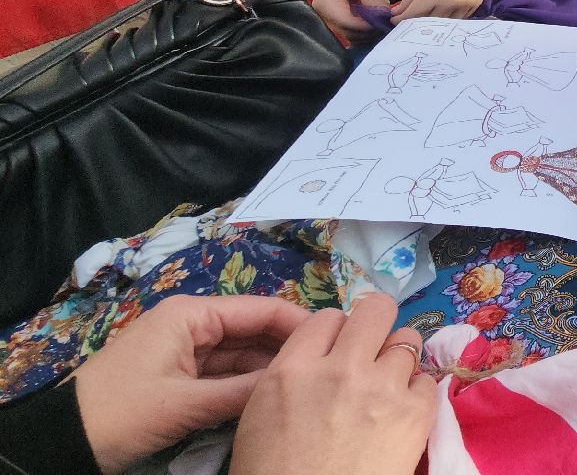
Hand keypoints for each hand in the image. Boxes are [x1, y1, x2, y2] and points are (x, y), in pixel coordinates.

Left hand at [71, 295, 309, 474]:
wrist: (64, 441)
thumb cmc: (121, 411)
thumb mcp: (186, 404)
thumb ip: (245, 391)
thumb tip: (298, 381)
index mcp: (193, 314)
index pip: (262, 309)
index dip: (302, 325)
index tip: (338, 344)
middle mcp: (193, 324)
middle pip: (255, 332)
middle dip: (287, 351)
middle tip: (328, 372)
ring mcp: (186, 351)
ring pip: (242, 357)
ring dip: (267, 372)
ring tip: (308, 387)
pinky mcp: (181, 376)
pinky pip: (225, 376)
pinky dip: (245, 387)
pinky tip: (272, 400)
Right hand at [229, 295, 434, 474]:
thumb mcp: (261, 416)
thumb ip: (292, 376)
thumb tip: (321, 357)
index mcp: (291, 370)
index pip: (324, 317)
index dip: (334, 331)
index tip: (337, 348)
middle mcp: (340, 368)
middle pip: (375, 310)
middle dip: (376, 324)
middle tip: (373, 346)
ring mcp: (382, 387)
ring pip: (407, 341)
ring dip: (399, 359)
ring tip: (388, 385)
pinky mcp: (415, 412)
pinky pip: (427, 381)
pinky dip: (417, 393)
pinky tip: (402, 414)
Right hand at [313, 0, 387, 35]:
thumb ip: (372, 1)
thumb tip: (384, 19)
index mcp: (325, 4)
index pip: (347, 24)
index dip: (367, 27)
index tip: (386, 23)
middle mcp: (326, 13)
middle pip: (349, 32)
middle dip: (370, 30)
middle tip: (389, 26)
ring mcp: (335, 15)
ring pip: (354, 32)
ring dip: (371, 30)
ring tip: (387, 23)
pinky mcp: (345, 14)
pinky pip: (357, 26)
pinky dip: (369, 26)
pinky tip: (382, 21)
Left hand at [392, 0, 493, 21]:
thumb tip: (398, 13)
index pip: (413, 15)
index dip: (401, 20)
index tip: (394, 21)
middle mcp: (450, 3)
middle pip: (428, 23)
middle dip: (415, 23)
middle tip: (407, 21)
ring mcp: (464, 6)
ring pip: (444, 24)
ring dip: (432, 24)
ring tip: (424, 19)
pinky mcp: (475, 6)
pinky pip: (457, 20)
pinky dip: (447, 19)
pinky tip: (441, 14)